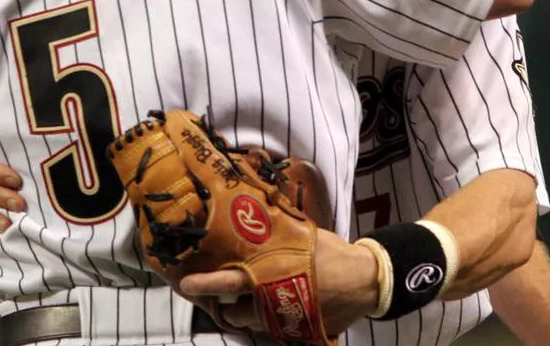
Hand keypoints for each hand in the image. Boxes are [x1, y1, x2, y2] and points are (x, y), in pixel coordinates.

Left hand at [180, 228, 379, 336]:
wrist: (363, 280)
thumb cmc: (329, 253)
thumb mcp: (299, 236)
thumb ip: (274, 235)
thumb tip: (256, 216)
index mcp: (269, 277)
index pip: (229, 282)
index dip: (204, 284)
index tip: (185, 284)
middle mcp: (272, 304)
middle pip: (236, 314)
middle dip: (227, 307)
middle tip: (225, 297)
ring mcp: (286, 323)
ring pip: (255, 324)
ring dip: (251, 313)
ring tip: (256, 298)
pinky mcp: (301, 334)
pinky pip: (278, 329)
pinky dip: (274, 318)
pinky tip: (282, 304)